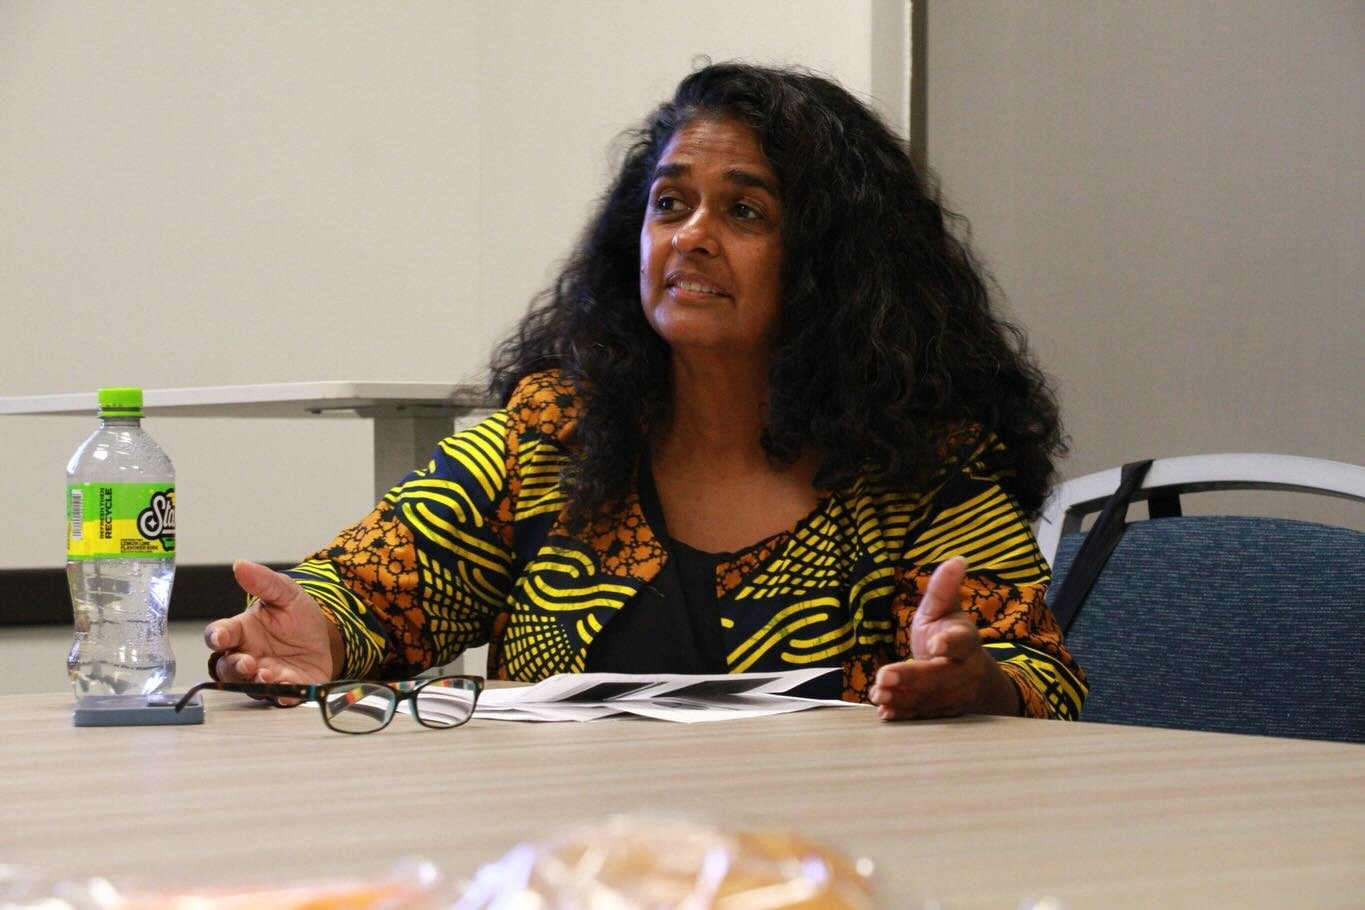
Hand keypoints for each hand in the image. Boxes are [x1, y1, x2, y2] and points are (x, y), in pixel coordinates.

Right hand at [203, 560, 341, 687]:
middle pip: (227, 667)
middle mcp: (247, 656)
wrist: (326, 636)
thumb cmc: (297, 617)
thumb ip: (264, 582)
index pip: (219, 634)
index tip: (219, 636)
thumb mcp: (286, 594)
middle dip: (234, 666)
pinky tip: (287, 691)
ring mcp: (265, 675)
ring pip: (249, 685)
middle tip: (247, 661)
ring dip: (256, 682)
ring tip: (268, 675)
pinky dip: (282, 696)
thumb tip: (240, 564)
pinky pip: (280, 697)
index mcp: (242, 631)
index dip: (216, 636)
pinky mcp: (287, 689)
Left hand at [868, 556, 1019, 720]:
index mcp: (966, 642)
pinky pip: (923, 715)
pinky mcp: (942, 712)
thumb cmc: (949, 635)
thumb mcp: (944, 611)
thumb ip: (943, 589)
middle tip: (884, 677)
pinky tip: (885, 714)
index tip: (935, 645)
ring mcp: (955, 695)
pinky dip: (904, 715)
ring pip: (930, 699)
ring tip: (878, 694)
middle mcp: (963, 670)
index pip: (962, 642)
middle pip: (940, 676)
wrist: (968, 675)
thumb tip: (957, 559)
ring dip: (903, 699)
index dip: (950, 644)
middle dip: (912, 678)